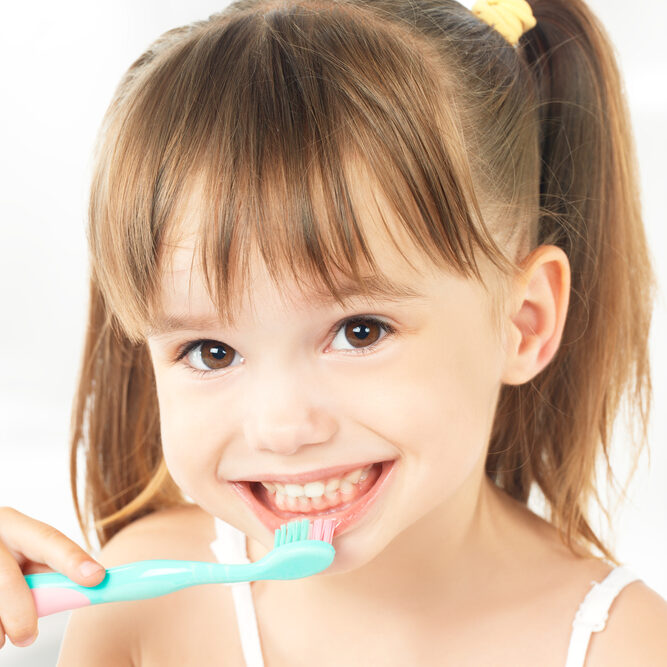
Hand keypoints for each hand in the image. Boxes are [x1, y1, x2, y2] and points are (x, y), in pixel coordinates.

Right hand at [0, 507, 104, 648]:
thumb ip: (46, 567)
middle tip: (28, 636)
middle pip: (7, 578)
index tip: (96, 578)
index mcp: (12, 524)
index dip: (72, 559)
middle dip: (21, 611)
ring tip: (4, 633)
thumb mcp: (22, 553)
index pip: (48, 538)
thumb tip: (86, 585)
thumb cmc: (4, 559)